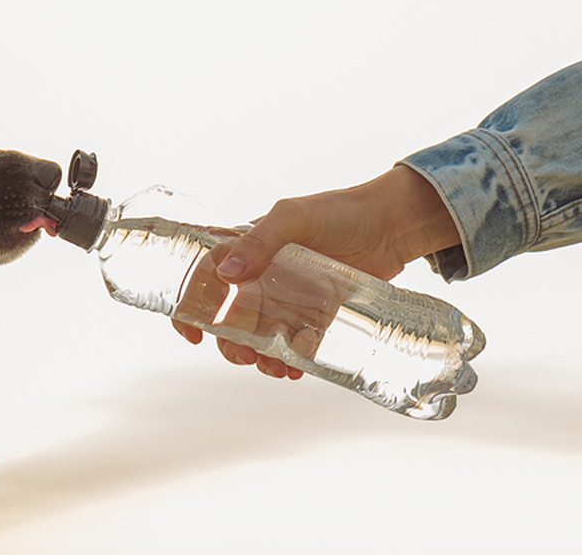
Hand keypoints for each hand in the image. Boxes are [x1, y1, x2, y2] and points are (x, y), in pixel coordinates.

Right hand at [172, 165, 460, 378]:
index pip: (206, 279)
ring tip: (275, 369)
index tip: (191, 333)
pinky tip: (296, 369)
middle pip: (230, 319)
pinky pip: (296, 345)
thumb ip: (260, 241)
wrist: (390, 226)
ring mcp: (290, 299)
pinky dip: (291, 361)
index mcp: (248, 250)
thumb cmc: (338, 211)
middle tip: (242, 356)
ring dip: (260, 359)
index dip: (191, 307)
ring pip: (261, 337)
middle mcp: (263, 277)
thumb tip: (226, 273)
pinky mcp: (317, 315)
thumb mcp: (293, 217)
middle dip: (229, 344)